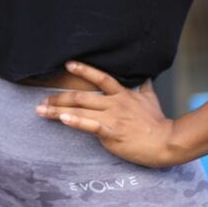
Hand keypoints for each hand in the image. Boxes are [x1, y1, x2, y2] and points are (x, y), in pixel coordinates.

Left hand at [35, 61, 180, 167]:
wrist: (166, 141)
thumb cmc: (157, 122)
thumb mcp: (151, 98)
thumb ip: (144, 86)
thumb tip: (146, 76)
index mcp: (122, 94)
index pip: (100, 77)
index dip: (83, 69)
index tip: (67, 64)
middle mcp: (114, 103)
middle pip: (81, 96)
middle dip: (58, 98)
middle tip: (42, 100)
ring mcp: (112, 118)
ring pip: (80, 110)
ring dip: (57, 110)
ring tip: (41, 110)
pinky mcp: (112, 133)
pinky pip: (90, 125)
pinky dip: (74, 122)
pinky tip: (62, 119)